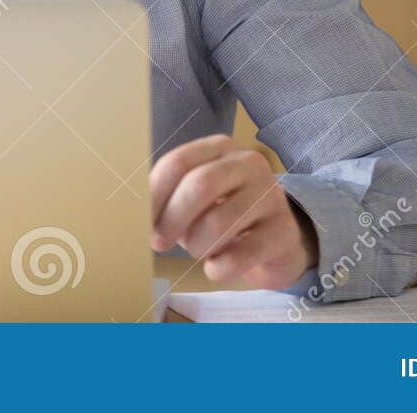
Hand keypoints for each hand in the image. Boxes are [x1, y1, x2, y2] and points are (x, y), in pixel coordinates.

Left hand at [149, 134, 318, 288]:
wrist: (277, 240)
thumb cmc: (224, 215)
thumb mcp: (195, 199)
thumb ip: (168, 199)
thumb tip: (132, 216)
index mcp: (220, 148)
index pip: (177, 163)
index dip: (154, 195)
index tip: (141, 223)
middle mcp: (249, 163)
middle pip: (199, 185)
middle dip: (172, 219)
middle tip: (159, 243)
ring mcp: (271, 195)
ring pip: (218, 222)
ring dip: (197, 246)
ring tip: (199, 251)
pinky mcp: (284, 231)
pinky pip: (240, 255)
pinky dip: (219, 268)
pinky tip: (218, 267)